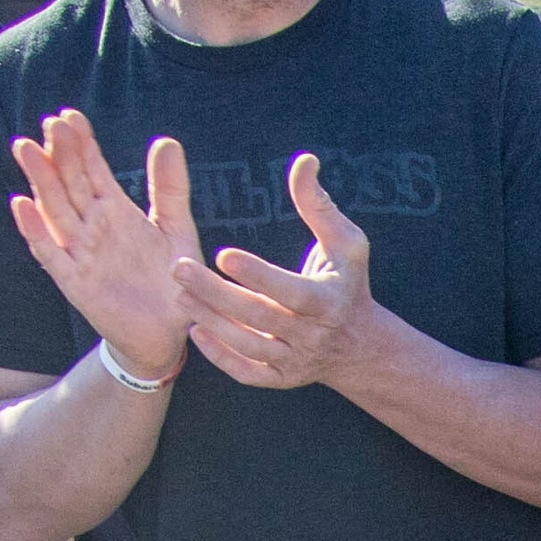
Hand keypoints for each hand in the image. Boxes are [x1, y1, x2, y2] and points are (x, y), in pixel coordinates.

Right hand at [5, 113, 196, 382]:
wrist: (171, 333)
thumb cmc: (173, 280)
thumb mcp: (176, 229)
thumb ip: (170, 189)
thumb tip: (166, 140)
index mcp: (114, 210)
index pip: (92, 169)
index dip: (81, 143)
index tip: (69, 115)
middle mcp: (92, 226)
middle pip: (69, 183)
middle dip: (59, 154)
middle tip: (51, 124)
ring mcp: (80, 252)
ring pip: (55, 210)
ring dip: (40, 181)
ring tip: (27, 148)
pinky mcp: (75, 282)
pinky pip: (51, 253)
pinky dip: (35, 231)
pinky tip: (22, 205)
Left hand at [175, 151, 381, 393]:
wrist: (361, 346)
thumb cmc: (348, 282)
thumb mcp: (346, 243)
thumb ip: (319, 204)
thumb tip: (304, 161)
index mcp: (329, 300)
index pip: (290, 291)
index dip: (258, 275)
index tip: (223, 254)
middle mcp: (313, 335)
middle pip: (259, 317)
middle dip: (217, 294)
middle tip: (180, 268)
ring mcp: (297, 360)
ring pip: (248, 345)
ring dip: (211, 321)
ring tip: (180, 294)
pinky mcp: (283, 379)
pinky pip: (248, 373)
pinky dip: (221, 357)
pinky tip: (197, 331)